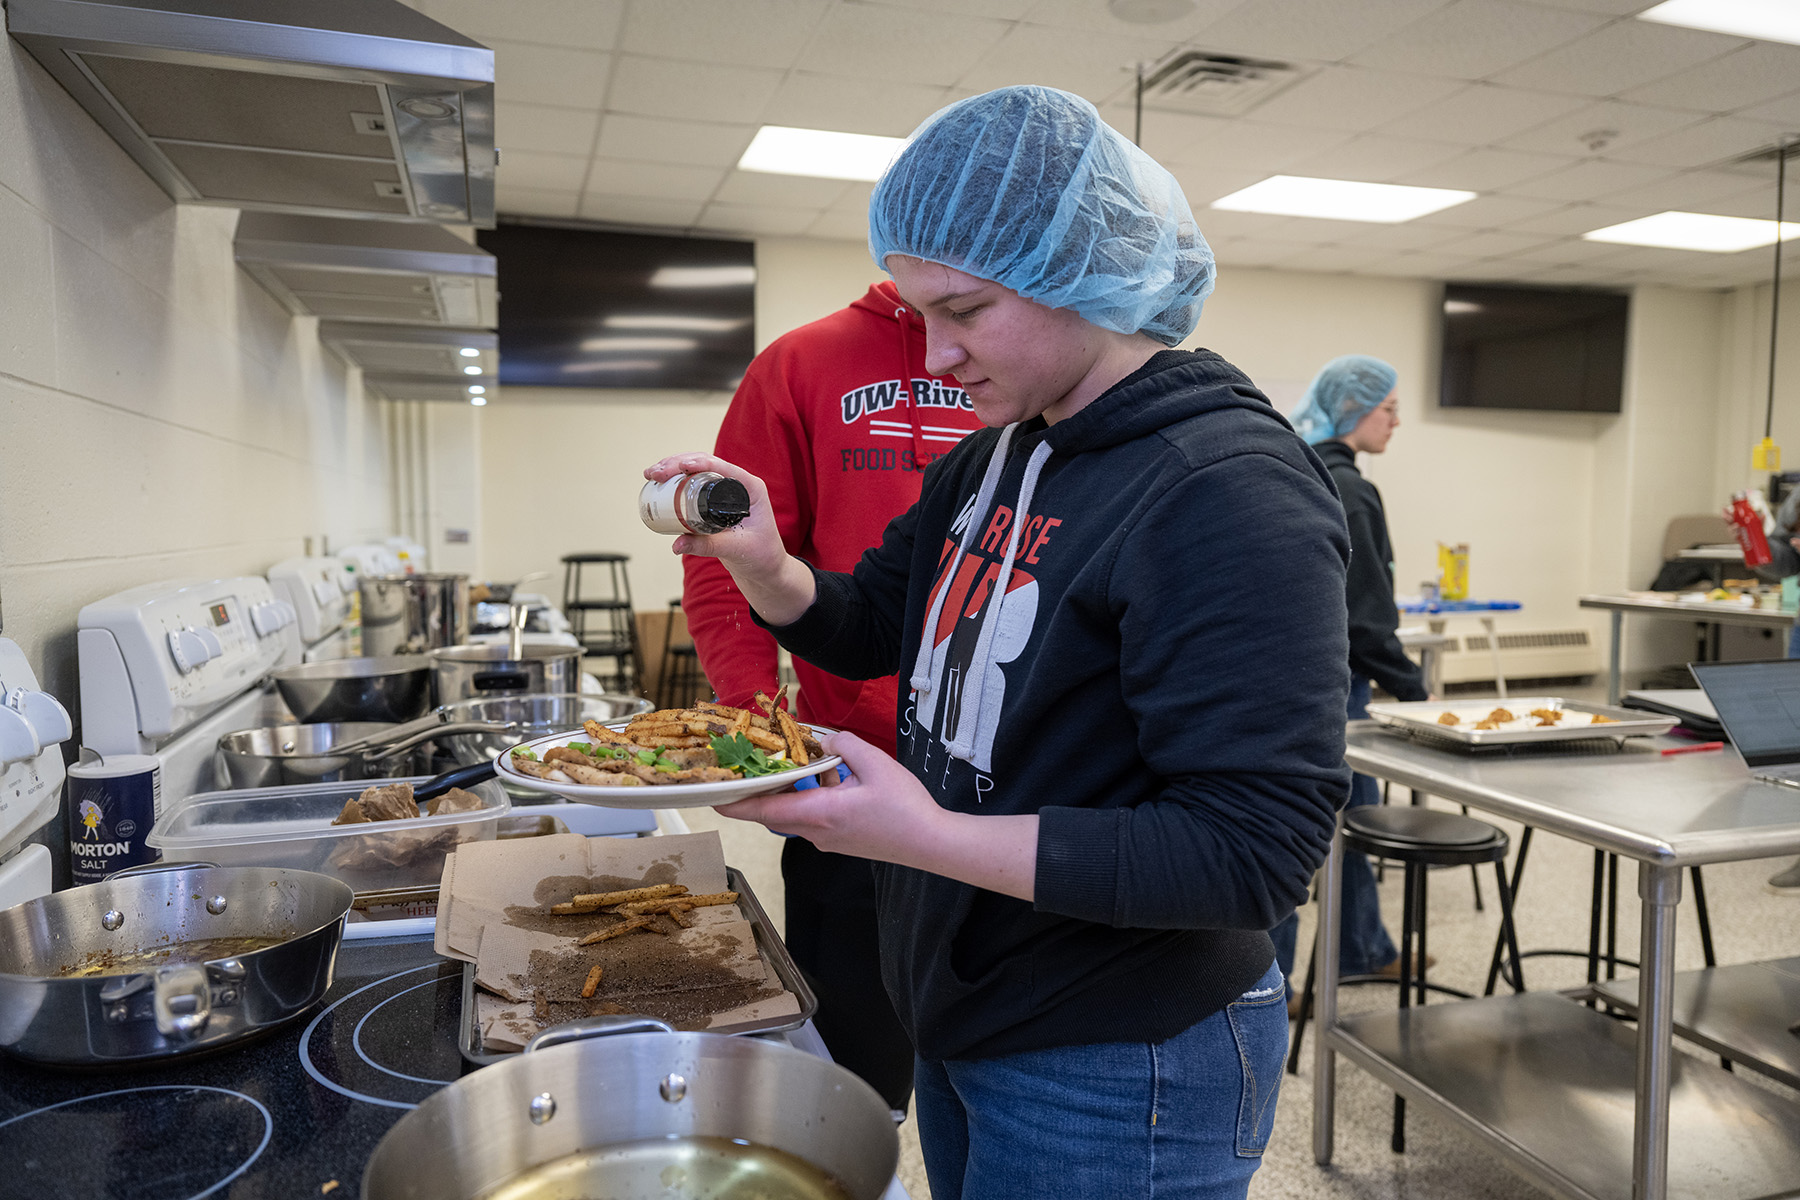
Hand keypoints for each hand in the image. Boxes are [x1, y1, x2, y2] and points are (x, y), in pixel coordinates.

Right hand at [644, 452, 814, 624]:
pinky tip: (658, 484)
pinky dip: (675, 482)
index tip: (678, 466)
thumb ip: (708, 546)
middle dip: (676, 463)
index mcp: (751, 488)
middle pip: (705, 464)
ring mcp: (725, 492)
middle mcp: (739, 485)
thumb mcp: (737, 550)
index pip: (722, 468)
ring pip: (696, 471)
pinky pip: (693, 485)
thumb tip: (677, 544)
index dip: (698, 463)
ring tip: (651, 475)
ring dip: (672, 469)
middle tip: (655, 473)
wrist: (765, 569)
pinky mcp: (714, 502)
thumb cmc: (762, 557)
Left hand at [714, 731, 944, 862]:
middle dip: (762, 788)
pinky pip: (814, 816)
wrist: (932, 844)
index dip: (734, 802)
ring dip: (795, 789)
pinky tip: (838, 779)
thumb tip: (824, 740)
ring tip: (811, 763)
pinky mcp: (840, 841)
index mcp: (819, 813)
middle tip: (752, 764)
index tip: (710, 796)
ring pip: (796, 812)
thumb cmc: (906, 808)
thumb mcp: (876, 764)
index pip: (763, 808)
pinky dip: (814, 796)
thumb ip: (844, 745)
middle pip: (774, 810)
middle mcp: (816, 831)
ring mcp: (827, 840)